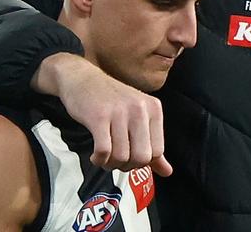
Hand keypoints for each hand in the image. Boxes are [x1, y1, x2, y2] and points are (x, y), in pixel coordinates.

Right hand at [32, 53, 171, 175]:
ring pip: (122, 157)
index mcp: (153, 108)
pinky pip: (104, 151)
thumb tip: (168, 172)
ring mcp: (119, 112)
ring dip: (110, 164)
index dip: (142, 162)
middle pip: (142, 157)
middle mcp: (140, 108)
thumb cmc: (112, 101)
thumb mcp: (137, 117)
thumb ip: (153, 144)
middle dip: (127, 166)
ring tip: (105, 157)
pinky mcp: (98, 117)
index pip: (157, 151)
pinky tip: (95, 156)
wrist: (82, 79)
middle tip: (116, 161)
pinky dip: (99, 160)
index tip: (130, 158)